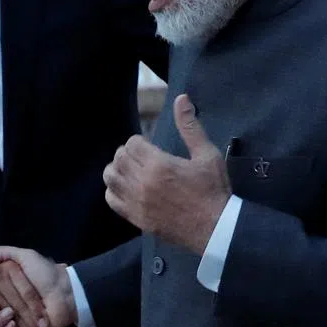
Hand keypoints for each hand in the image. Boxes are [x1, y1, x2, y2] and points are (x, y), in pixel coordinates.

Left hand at [103, 94, 229, 253]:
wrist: (216, 227)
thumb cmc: (213, 189)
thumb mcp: (207, 154)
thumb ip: (190, 127)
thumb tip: (181, 98)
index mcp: (159, 164)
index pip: (131, 143)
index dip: (138, 141)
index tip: (148, 146)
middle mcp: (143, 182)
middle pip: (119, 158)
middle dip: (127, 153)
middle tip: (140, 157)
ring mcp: (137, 202)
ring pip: (111, 178)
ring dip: (117, 169)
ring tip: (130, 170)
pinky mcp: (136, 218)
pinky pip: (112, 200)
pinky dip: (114, 191)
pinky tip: (126, 188)